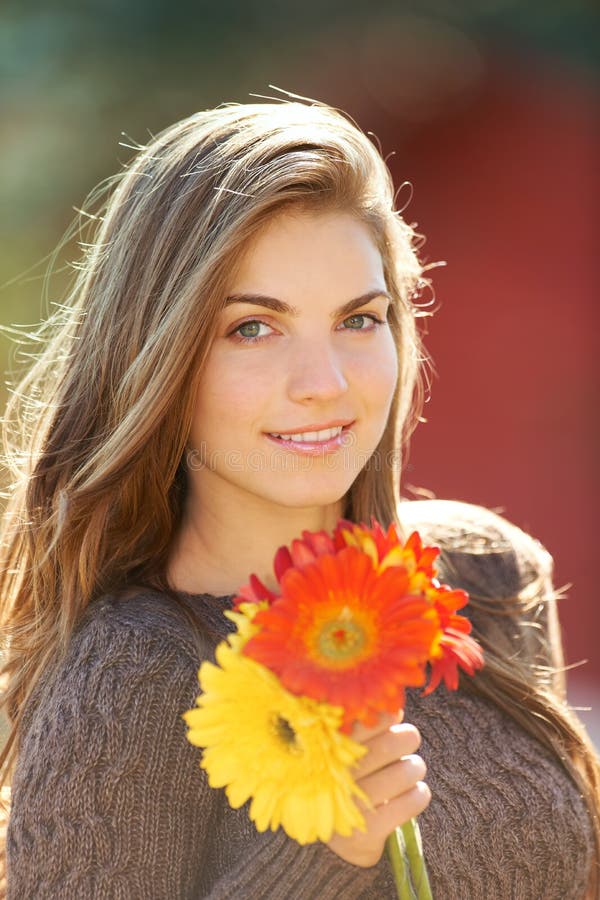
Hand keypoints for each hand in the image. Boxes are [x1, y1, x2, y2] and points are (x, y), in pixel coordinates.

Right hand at [326, 712, 429, 866]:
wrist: (334, 839)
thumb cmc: (344, 779)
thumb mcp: (343, 752)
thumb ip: (365, 729)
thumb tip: (395, 711)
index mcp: (325, 749)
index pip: (365, 721)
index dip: (385, 717)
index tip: (392, 718)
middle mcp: (335, 775)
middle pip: (392, 743)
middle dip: (407, 738)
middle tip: (408, 740)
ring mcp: (351, 805)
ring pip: (408, 771)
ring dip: (415, 768)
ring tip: (410, 770)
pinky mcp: (368, 832)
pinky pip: (413, 800)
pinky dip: (419, 794)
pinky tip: (411, 794)